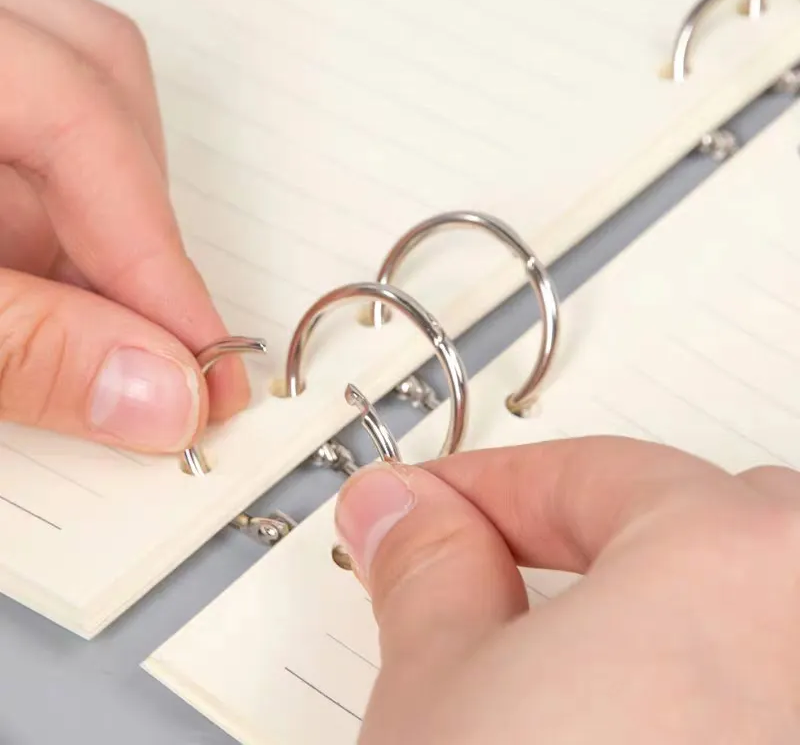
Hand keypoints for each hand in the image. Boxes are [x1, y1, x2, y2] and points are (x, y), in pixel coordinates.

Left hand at [0, 0, 248, 451]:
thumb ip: (26, 348)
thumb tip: (157, 398)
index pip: (81, 130)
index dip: (157, 266)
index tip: (206, 373)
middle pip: (95, 89)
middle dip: (136, 229)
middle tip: (148, 341)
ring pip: (64, 102)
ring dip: (91, 222)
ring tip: (72, 314)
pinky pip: (21, 123)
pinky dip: (40, 216)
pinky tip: (21, 283)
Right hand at [335, 436, 799, 743]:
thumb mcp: (442, 688)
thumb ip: (428, 568)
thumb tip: (402, 511)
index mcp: (732, 563)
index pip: (593, 474)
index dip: (490, 486)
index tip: (431, 504)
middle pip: (705, 524)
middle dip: (597, 533)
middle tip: (503, 570)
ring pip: (755, 608)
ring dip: (665, 612)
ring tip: (569, 663)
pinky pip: (765, 686)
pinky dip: (710, 685)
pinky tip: (636, 718)